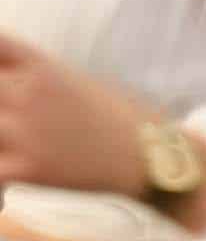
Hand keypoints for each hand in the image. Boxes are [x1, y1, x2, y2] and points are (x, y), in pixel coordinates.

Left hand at [0, 32, 149, 196]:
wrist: (155, 161)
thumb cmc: (121, 124)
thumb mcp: (76, 83)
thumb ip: (35, 77)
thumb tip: (10, 82)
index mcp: (39, 66)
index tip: (8, 82)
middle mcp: (28, 93)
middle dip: (0, 106)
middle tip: (12, 123)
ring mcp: (27, 132)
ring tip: (13, 148)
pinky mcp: (32, 170)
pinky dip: (0, 173)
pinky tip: (13, 173)